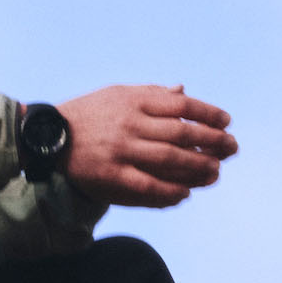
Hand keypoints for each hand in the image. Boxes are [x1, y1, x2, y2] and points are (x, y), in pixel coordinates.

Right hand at [55, 85, 237, 207]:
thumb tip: (182, 90)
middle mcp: (131, 123)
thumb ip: (150, 94)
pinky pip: (148, 185)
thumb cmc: (87, 114)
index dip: (208, 113)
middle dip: (213, 140)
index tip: (227, 121)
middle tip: (232, 147)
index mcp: (134, 100)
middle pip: (182, 132)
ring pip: (171, 159)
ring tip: (216, 170)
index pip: (181, 105)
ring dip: (198, 166)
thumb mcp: (117, 94)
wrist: (49, 137)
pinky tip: (186, 192)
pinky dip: (170, 189)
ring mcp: (122, 150)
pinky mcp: (112, 175)